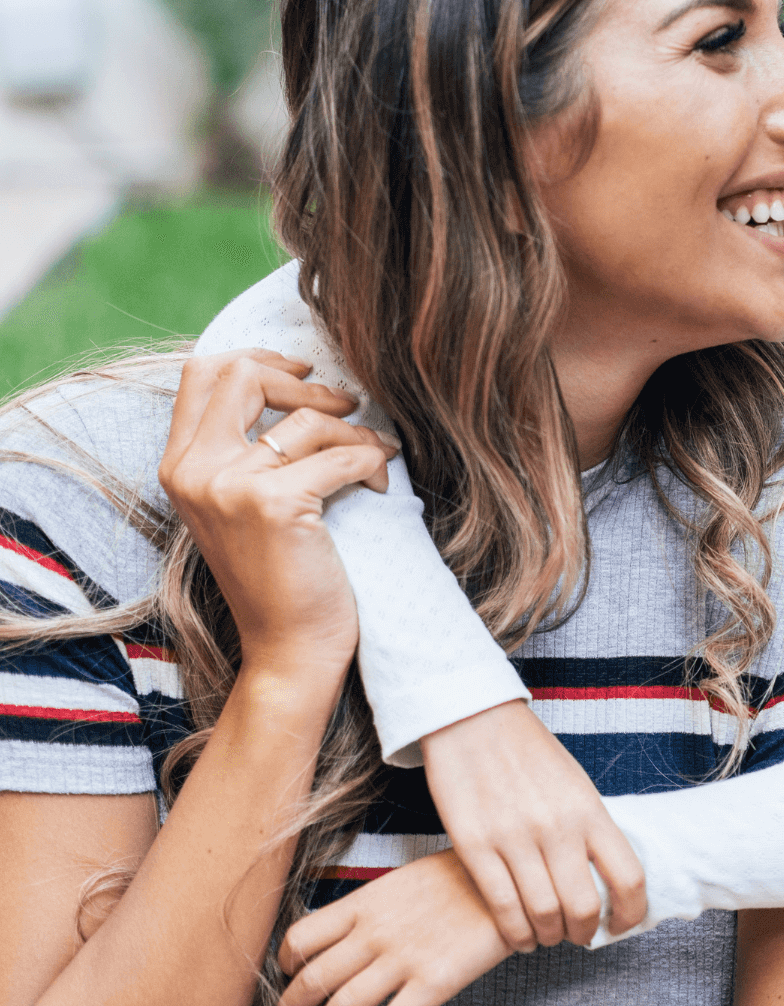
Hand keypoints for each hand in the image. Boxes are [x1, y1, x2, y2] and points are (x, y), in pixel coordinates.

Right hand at [160, 351, 398, 685]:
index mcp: (179, 466)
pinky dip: (374, 462)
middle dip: (307, 382)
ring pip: (307, 418)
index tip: (305, 370)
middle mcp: (193, 470)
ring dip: (356, 433)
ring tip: (376, 457)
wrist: (289, 647)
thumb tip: (296, 381)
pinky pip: (343, 456)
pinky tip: (382, 487)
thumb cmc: (279, 574)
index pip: (202, 374)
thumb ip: (245, 448)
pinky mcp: (273, 504)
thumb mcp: (242, 502)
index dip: (258, 358)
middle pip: (244, 374)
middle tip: (348, 407)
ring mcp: (228, 486)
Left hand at [275, 850, 511, 1005]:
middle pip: (312, 979)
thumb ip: (376, 905)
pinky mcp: (433, 983)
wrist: (514, 880)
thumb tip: (352, 931)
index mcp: (366, 902)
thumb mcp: (408, 878)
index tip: (287, 977)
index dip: (285, 963)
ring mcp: (403, 958)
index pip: (302, 936)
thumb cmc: (465, 875)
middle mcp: (375, 932)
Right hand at [420, 701, 647, 949]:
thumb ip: (589, 827)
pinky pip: (502, 906)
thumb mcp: (575, 783)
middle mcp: (557, 826)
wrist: (474, 720)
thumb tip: (603, 875)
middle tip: (578, 936)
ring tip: (547, 937)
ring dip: (548, 936)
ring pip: (542, 913)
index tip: (621, 926)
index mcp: (589, 809)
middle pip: (584, 906)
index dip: (631, 914)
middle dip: (584, 933)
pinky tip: (519, 937)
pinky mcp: (475, 845)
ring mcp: (515, 837)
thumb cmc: (528, 752)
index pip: (629, 876)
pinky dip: (514, 933)